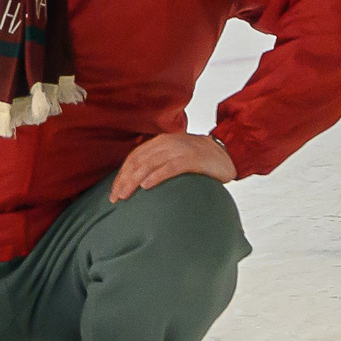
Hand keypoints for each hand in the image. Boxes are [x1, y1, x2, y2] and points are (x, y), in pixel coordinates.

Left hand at [109, 131, 236, 201]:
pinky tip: (146, 185)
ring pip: (150, 164)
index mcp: (160, 142)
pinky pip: (170, 167)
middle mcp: (167, 143)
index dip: (122, 174)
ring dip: (134, 180)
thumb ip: (158, 164)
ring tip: (125, 194)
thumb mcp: (174, 156)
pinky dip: (156, 176)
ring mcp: (179, 150)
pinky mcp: (192, 159)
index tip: (113, 192)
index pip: (134, 157)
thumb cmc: (199, 160)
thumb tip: (138, 184)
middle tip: (115, 198)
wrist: (226, 152)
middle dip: (124, 180)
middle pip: (138, 161)